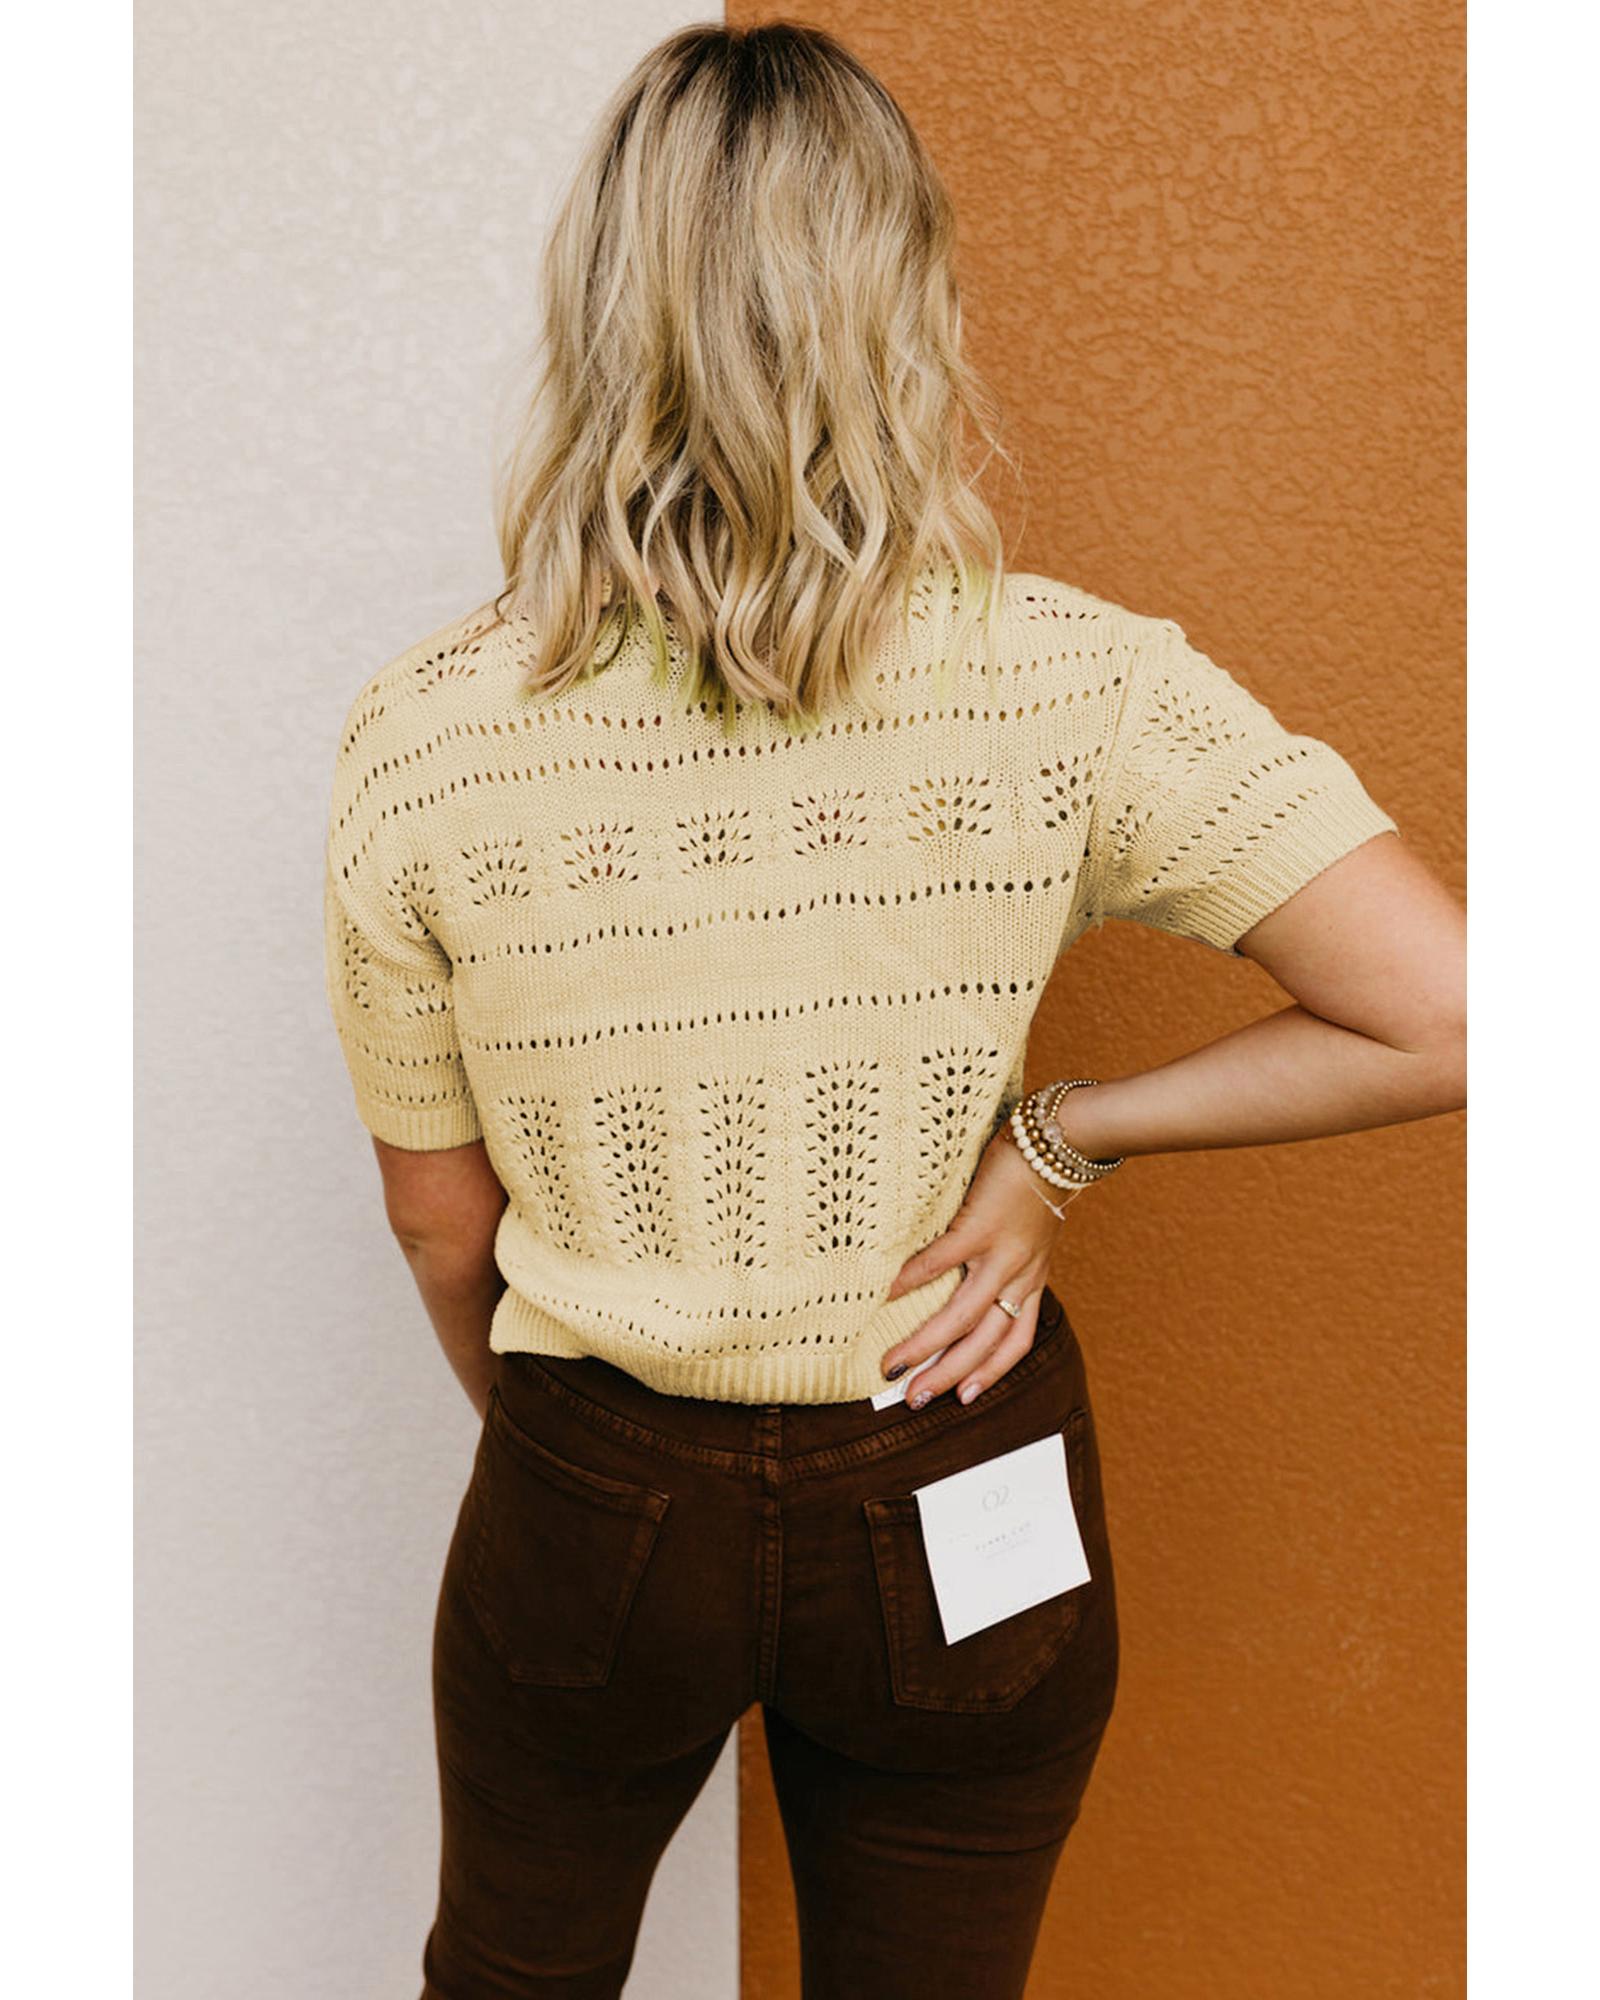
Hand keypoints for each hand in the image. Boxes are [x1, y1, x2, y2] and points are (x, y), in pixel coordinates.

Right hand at [878, 1128, 1068, 1407]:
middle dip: (948, 1375)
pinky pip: (941, 1261)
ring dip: (926, 1346)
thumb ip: (1006, 1257)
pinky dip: (912, 1279)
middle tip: (914, 1398)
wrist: (1059, 1145)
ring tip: (894, 1365)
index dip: (991, 1373)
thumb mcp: (1031, 1234)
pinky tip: (886, 1292)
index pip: (1014, 1341)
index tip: (965, 1398)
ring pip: (964, 1316)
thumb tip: (968, 1270)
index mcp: (1030, 1281)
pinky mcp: (980, 1226)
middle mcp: (1019, 1276)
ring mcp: (1000, 1254)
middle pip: (984, 1342)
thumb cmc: (1037, 1184)